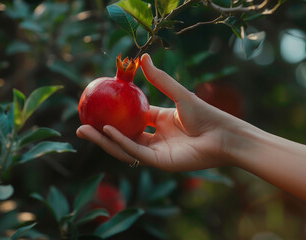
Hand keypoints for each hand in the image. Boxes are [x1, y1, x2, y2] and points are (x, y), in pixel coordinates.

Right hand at [76, 54, 246, 170]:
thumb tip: (142, 58)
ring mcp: (156, 152)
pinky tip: (107, 132)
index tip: (96, 107)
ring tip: (84, 130)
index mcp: (158, 123)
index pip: (130, 119)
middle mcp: (154, 139)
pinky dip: (121, 142)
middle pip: (122, 136)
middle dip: (100, 133)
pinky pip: (135, 152)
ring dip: (103, 140)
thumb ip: (160, 79)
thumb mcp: (178, 94)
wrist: (224, 135)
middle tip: (80, 124)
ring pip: (124, 147)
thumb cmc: (206, 114)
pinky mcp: (160, 162)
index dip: (113, 115)